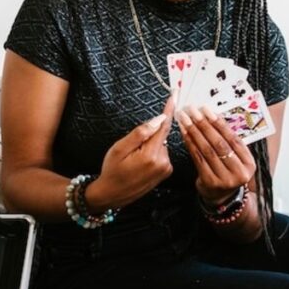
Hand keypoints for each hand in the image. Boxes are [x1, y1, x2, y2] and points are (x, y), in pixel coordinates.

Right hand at [88, 96, 175, 210]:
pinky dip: (153, 153)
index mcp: (151, 155)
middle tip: (131, 149)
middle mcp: (163, 162)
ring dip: (150, 146)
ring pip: (161, 144)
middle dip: (149, 135)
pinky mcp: (166, 172)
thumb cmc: (112, 170)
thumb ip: (141, 133)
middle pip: (161, 135)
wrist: (112, 195)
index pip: (164, 126)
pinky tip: (140, 163)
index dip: (169, 109)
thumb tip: (159, 119)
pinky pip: (162, 153)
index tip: (176, 94)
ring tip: (134, 159)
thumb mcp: (120, 148)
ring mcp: (166, 168)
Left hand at [177, 105, 256, 205]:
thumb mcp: (237, 159)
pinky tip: (184, 133)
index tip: (207, 110)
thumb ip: (231, 143)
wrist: (222, 196)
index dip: (219, 123)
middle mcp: (239, 172)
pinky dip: (190, 143)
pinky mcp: (209, 182)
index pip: (234, 139)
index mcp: (249, 164)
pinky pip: (198, 158)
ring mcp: (224, 179)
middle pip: (219, 144)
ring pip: (207, 150)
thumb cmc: (229, 171)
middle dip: (204, 124)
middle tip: (193, 111)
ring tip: (185, 119)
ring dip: (194, 132)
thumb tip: (213, 117)